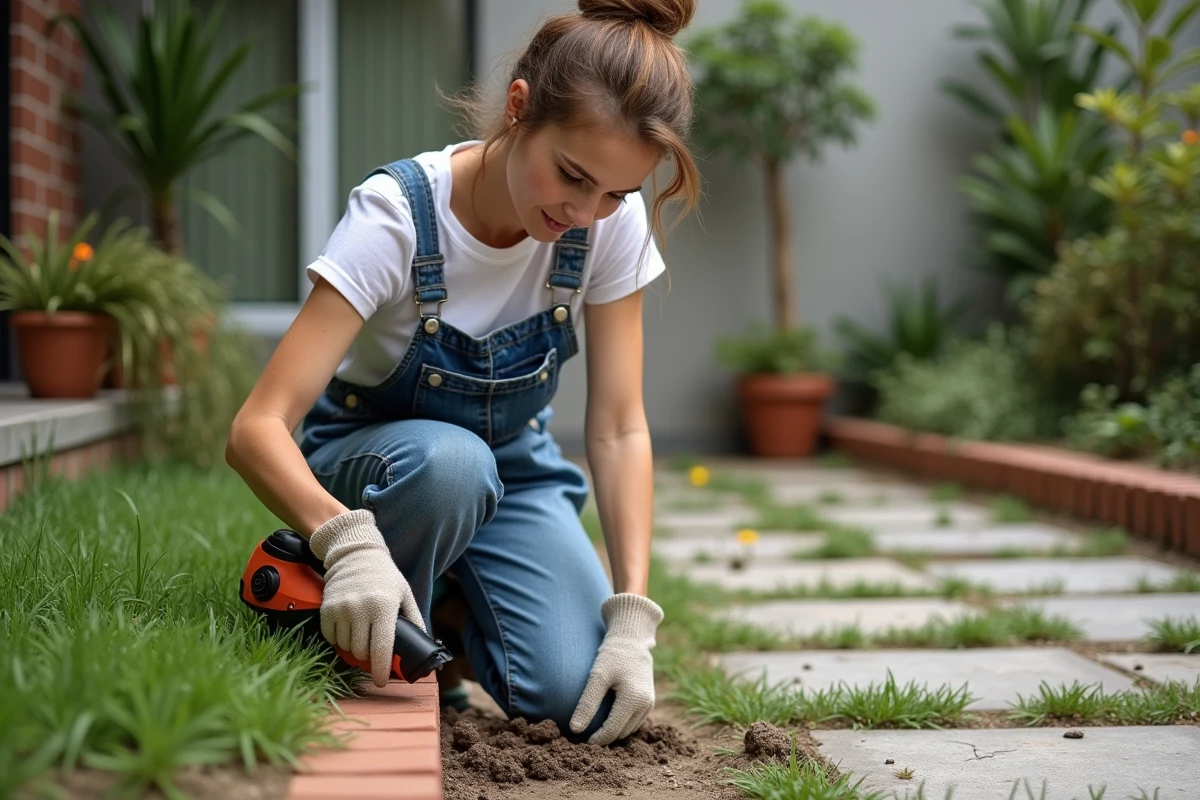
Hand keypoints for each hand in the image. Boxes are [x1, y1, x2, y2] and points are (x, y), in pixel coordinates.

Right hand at [309, 509, 424, 686]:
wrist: (356, 555)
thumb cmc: (385, 577)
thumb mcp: (405, 594)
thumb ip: (415, 620)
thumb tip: (425, 645)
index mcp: (384, 606)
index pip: (382, 648)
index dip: (382, 670)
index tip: (382, 681)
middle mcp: (361, 608)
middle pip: (362, 652)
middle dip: (369, 656)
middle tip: (374, 648)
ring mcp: (341, 609)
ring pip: (346, 647)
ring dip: (354, 647)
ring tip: (362, 633)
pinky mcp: (326, 609)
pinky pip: (331, 638)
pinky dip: (339, 639)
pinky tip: (348, 627)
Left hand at [569, 593, 663, 744]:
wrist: (632, 638)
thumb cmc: (613, 655)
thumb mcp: (597, 676)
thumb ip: (587, 703)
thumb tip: (575, 730)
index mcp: (634, 700)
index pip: (612, 731)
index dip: (595, 740)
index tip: (579, 740)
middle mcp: (645, 705)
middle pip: (621, 733)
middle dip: (604, 737)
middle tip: (584, 735)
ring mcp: (649, 704)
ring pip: (628, 730)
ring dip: (613, 732)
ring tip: (594, 728)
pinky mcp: (649, 700)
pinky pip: (634, 721)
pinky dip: (621, 724)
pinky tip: (607, 718)